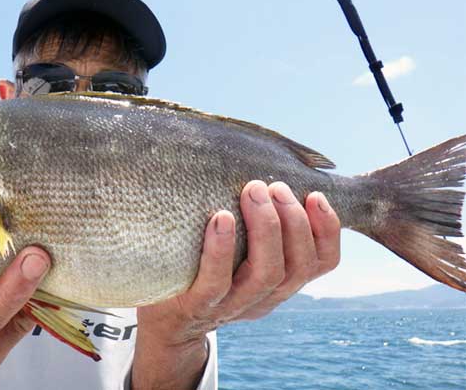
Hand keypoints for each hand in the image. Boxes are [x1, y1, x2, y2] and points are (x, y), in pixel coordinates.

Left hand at [132, 180, 340, 389]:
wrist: (164, 323)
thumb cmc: (203, 269)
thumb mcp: (239, 253)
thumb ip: (257, 225)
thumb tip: (269, 170)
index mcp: (279, 283)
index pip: (322, 262)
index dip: (327, 229)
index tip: (315, 195)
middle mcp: (262, 297)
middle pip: (297, 265)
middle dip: (293, 220)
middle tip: (276, 186)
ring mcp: (231, 305)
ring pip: (266, 274)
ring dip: (266, 228)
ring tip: (253, 191)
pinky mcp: (198, 306)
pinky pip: (216, 282)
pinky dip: (221, 249)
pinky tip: (220, 218)